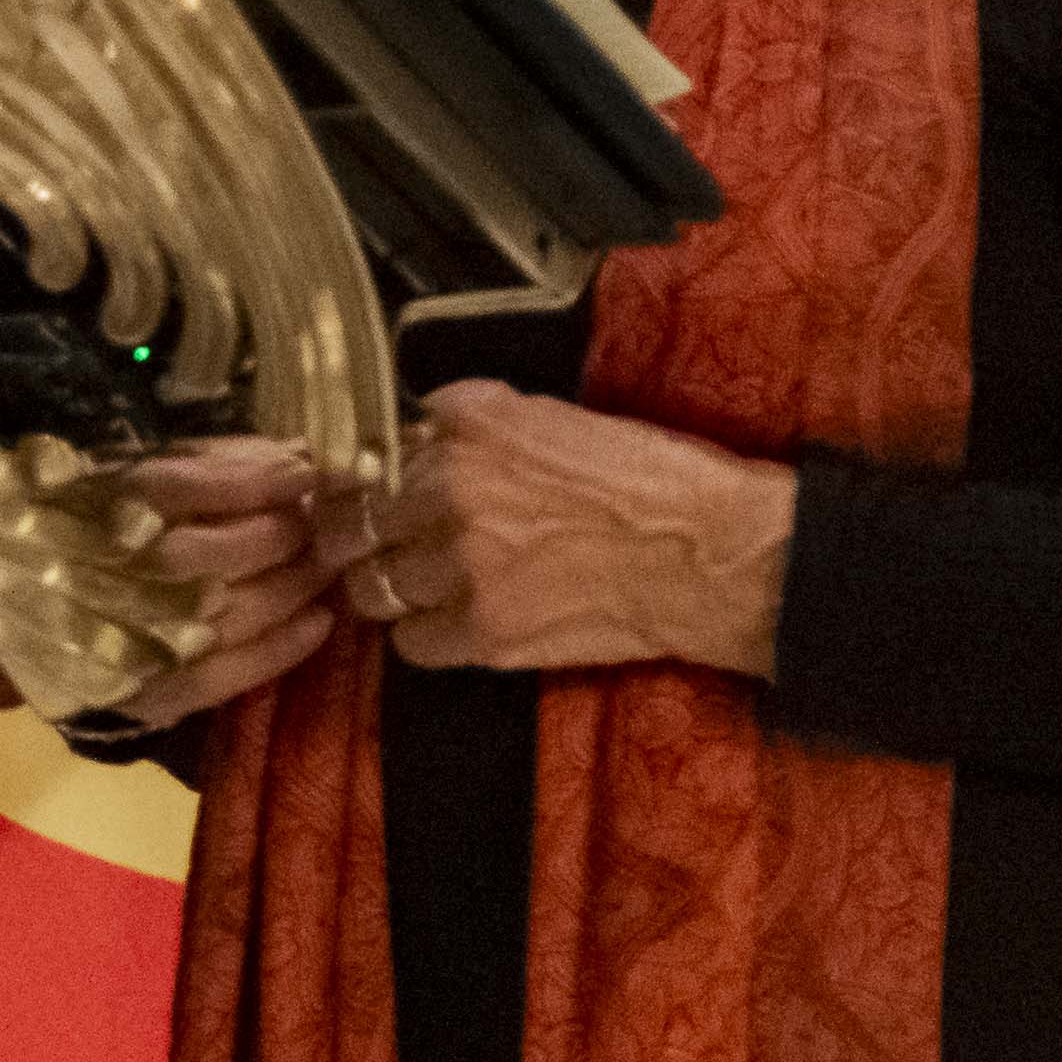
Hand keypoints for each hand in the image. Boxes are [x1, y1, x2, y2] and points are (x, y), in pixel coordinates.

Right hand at [112, 437, 362, 728]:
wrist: (20, 605)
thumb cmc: (84, 523)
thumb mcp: (134, 472)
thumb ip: (208, 464)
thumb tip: (292, 456)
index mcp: (100, 508)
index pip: (185, 486)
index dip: (254, 479)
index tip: (305, 472)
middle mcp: (117, 572)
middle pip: (219, 551)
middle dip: (282, 534)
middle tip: (319, 523)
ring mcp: (132, 638)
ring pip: (233, 611)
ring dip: (293, 587)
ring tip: (324, 565)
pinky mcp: (146, 692)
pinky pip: (224, 676)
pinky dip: (279, 650)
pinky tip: (319, 623)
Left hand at [349, 379, 794, 678]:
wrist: (709, 553)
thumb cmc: (650, 480)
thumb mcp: (554, 419)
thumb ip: (477, 423)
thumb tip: (420, 436)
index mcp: (471, 426)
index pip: (373, 451)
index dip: (367, 477)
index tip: (367, 491)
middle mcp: (454, 489)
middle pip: (352, 520)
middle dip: (354, 533)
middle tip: (368, 544)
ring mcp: (465, 564)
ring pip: (371, 585)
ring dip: (385, 587)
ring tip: (412, 587)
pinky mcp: (486, 631)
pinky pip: (411, 642)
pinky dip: (423, 635)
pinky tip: (450, 622)